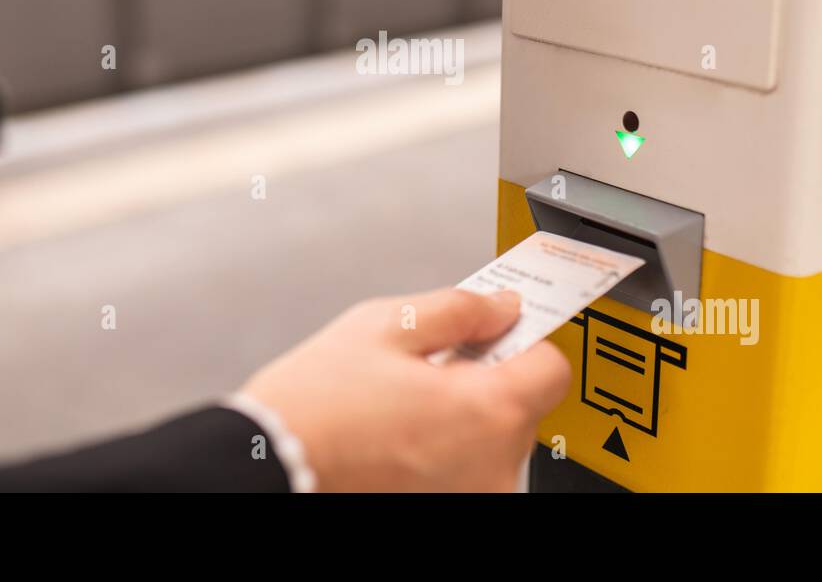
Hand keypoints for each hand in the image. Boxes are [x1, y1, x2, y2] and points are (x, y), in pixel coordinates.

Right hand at [240, 287, 569, 491]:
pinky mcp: (450, 514)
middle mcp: (494, 467)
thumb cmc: (317, 405)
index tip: (499, 331)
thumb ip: (460, 309)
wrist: (270, 467)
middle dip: (486, 378)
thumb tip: (502, 306)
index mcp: (489, 411)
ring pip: (493, 441)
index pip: (552, 367)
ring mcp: (475, 498)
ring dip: (465, 417)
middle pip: (522, 406)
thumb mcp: (387, 324)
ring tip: (405, 405)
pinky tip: (402, 435)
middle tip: (431, 366)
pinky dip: (446, 451)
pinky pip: (468, 471)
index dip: (524, 340)